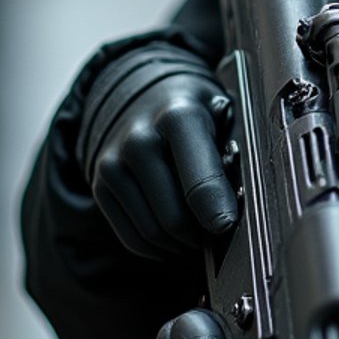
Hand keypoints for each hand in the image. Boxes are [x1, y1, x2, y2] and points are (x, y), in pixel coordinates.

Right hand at [76, 43, 237, 258]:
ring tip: (199, 236)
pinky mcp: (101, 185)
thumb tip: (237, 207)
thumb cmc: (193, 106)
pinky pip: (131, 238)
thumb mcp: (221, 112)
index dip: (217, 212)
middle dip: (200, 235)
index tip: (227, 227)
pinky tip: (175, 240)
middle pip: (173, 217)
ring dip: (180, 245)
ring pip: (152, 233)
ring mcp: (114, 164)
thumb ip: (231, 153)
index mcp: (178, 117)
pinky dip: (157, 248)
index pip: (198, 182)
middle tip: (218, 233)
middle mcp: (140, 141)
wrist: (142, 90)